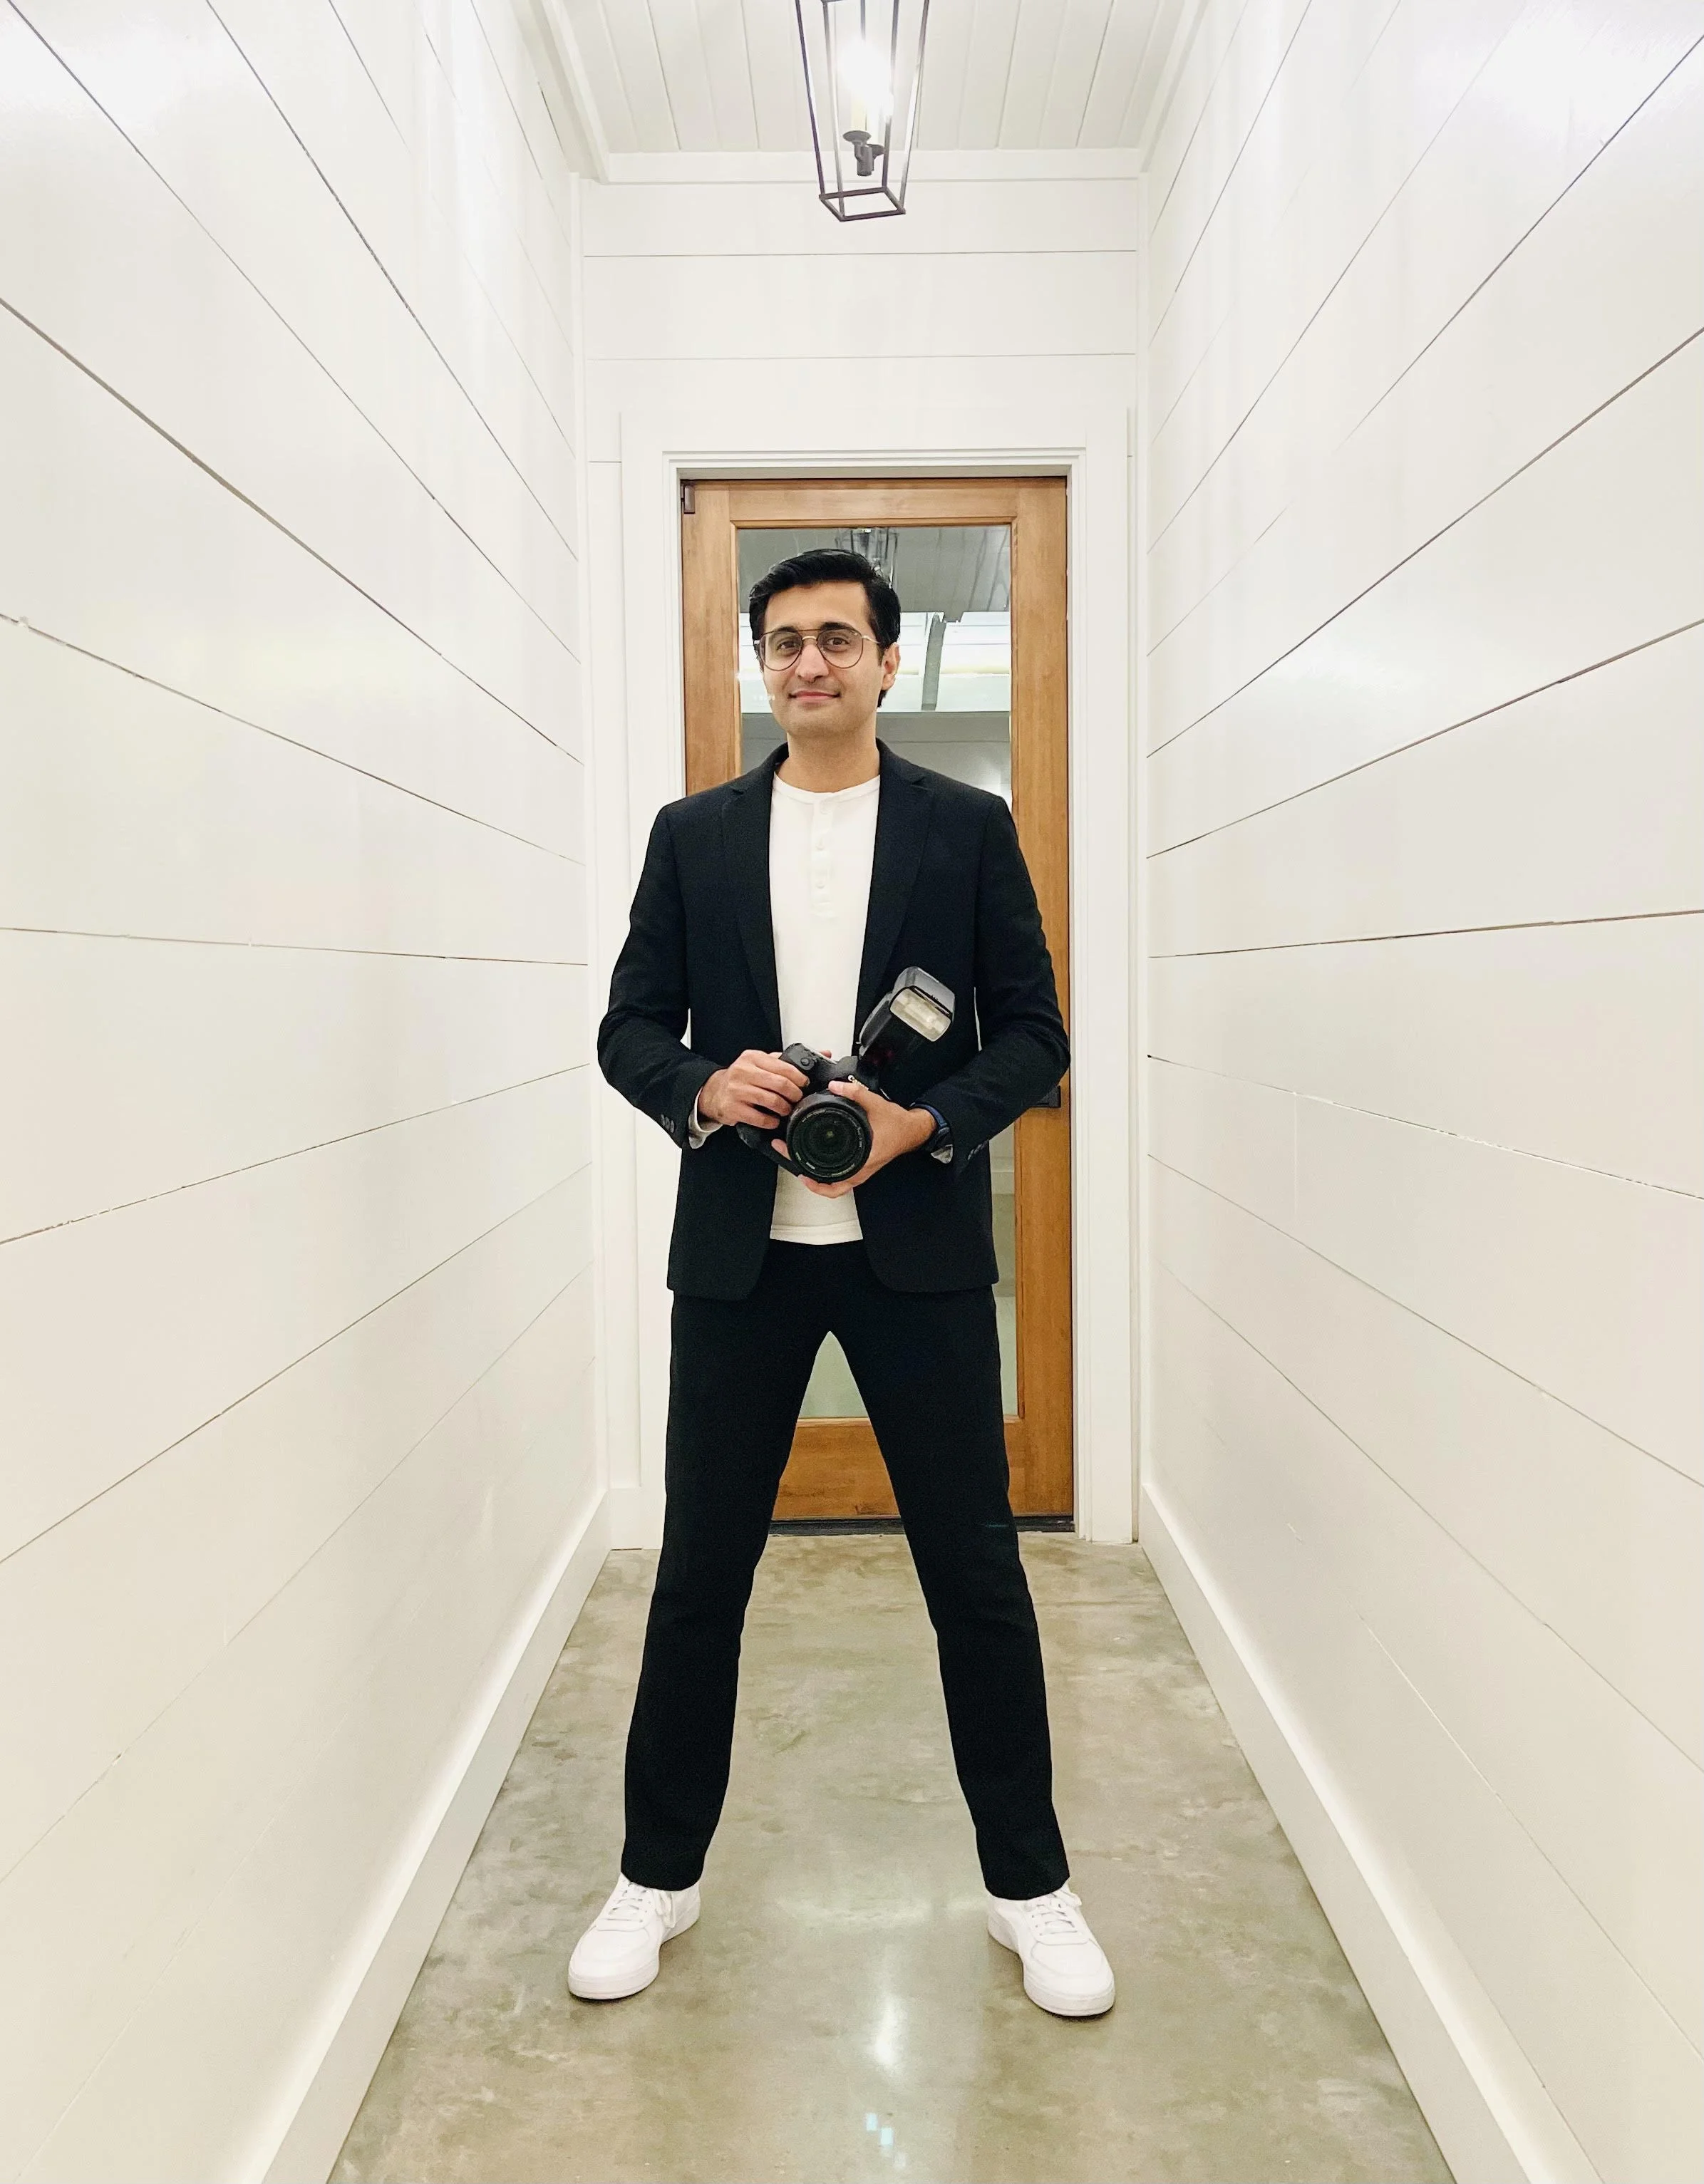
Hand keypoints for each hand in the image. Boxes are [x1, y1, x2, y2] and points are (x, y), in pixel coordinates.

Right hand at [698, 1049, 808, 1130]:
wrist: (713, 1092)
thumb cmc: (741, 1078)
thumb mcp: (759, 1063)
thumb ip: (785, 1060)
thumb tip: (824, 1053)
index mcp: (753, 1058)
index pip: (783, 1066)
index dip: (799, 1078)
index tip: (805, 1085)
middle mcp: (743, 1072)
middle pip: (780, 1084)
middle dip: (794, 1094)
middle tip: (797, 1099)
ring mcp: (737, 1090)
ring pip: (772, 1101)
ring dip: (784, 1109)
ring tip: (786, 1110)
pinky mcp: (734, 1108)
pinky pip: (760, 1118)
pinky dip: (771, 1121)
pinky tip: (773, 1120)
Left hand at [789, 1078, 935, 1195]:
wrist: (913, 1129)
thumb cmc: (899, 1124)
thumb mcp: (876, 1105)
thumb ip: (855, 1094)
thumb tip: (835, 1086)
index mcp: (863, 1162)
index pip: (833, 1184)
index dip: (813, 1182)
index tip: (797, 1169)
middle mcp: (860, 1171)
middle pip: (828, 1187)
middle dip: (807, 1177)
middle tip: (789, 1156)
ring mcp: (861, 1171)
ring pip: (833, 1185)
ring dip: (815, 1178)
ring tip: (798, 1161)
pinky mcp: (861, 1166)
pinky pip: (840, 1179)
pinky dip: (826, 1176)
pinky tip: (816, 1163)